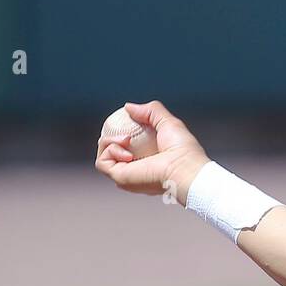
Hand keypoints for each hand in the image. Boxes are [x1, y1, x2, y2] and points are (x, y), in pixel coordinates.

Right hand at [94, 100, 209, 204]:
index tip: (129, 122)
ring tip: (127, 139)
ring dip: (109, 141)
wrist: (183, 167)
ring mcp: (127, 175)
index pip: (126, 145)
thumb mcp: (167, 122)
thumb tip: (128, 107)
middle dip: (113, 135)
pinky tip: (127, 150)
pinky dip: (110, 150)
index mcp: (148, 159)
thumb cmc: (183, 150)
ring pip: (104, 154)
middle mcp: (136, 169)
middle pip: (111, 149)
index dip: (122, 131)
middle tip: (127, 133)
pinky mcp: (120, 178)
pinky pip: (102, 162)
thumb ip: (150, 112)